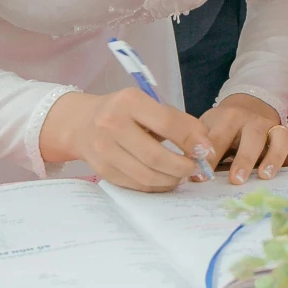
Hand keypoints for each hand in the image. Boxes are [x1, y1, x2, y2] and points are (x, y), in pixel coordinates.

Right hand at [40, 89, 214, 191]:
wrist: (82, 123)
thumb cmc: (124, 111)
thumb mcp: (147, 103)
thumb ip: (176, 120)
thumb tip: (204, 144)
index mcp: (129, 102)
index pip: (167, 123)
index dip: (191, 139)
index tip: (206, 149)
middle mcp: (112, 125)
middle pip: (156, 156)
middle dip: (183, 166)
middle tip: (197, 168)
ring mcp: (104, 150)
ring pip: (147, 175)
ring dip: (172, 179)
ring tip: (183, 174)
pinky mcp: (102, 170)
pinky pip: (136, 184)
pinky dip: (156, 185)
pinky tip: (166, 179)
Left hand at [199, 93, 287, 184]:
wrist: (245, 110)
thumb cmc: (222, 131)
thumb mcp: (207, 132)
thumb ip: (198, 148)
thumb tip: (185, 171)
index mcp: (228, 118)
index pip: (218, 136)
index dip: (209, 155)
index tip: (201, 176)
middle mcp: (254, 122)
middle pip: (252, 136)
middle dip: (244, 158)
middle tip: (236, 180)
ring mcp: (274, 129)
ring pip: (280, 137)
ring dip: (274, 157)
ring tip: (266, 176)